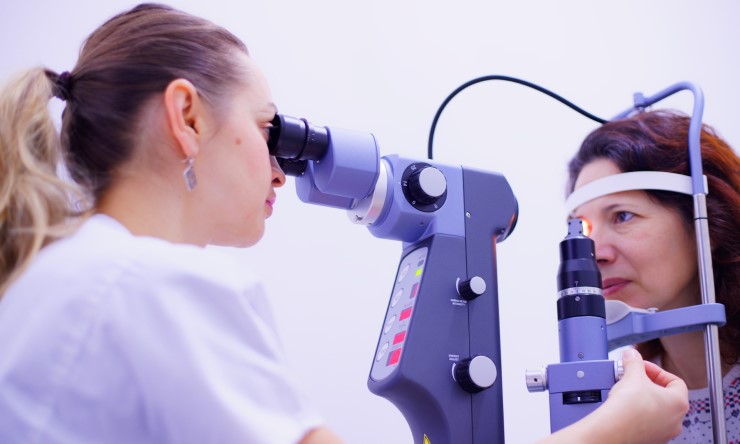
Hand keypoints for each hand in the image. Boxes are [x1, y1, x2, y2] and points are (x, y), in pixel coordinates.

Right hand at [539, 349, 687, 443]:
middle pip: (666, 396)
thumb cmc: (629, 408)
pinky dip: (638, 414)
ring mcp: (664, 432)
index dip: (657, 371)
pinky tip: (624, 408)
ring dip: (644, 399)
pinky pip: (647, 423)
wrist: (614, 430)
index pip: (675, 381)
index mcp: (679, 403)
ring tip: (627, 392)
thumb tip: (632, 355)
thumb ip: (634, 362)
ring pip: (657, 411)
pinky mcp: (650, 440)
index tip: (643, 368)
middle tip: (633, 378)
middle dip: (648, 384)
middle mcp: (676, 420)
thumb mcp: (632, 375)